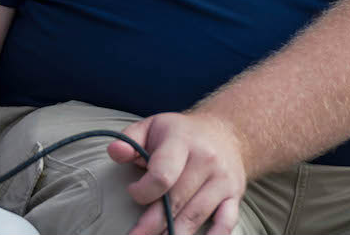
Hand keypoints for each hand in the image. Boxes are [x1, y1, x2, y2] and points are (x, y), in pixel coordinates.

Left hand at [108, 112, 246, 234]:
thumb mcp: (152, 126)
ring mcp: (222, 180)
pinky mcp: (234, 196)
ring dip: (175, 234)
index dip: (143, 190)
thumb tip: (115, 151)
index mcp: (182, 141)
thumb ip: (129, 139)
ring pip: (196, 216)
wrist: (225, 132)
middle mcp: (205, 160)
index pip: (162, 174)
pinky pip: (227, 223)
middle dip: (152, 224)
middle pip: (176, 200)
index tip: (132, 191)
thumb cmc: (181, 133)